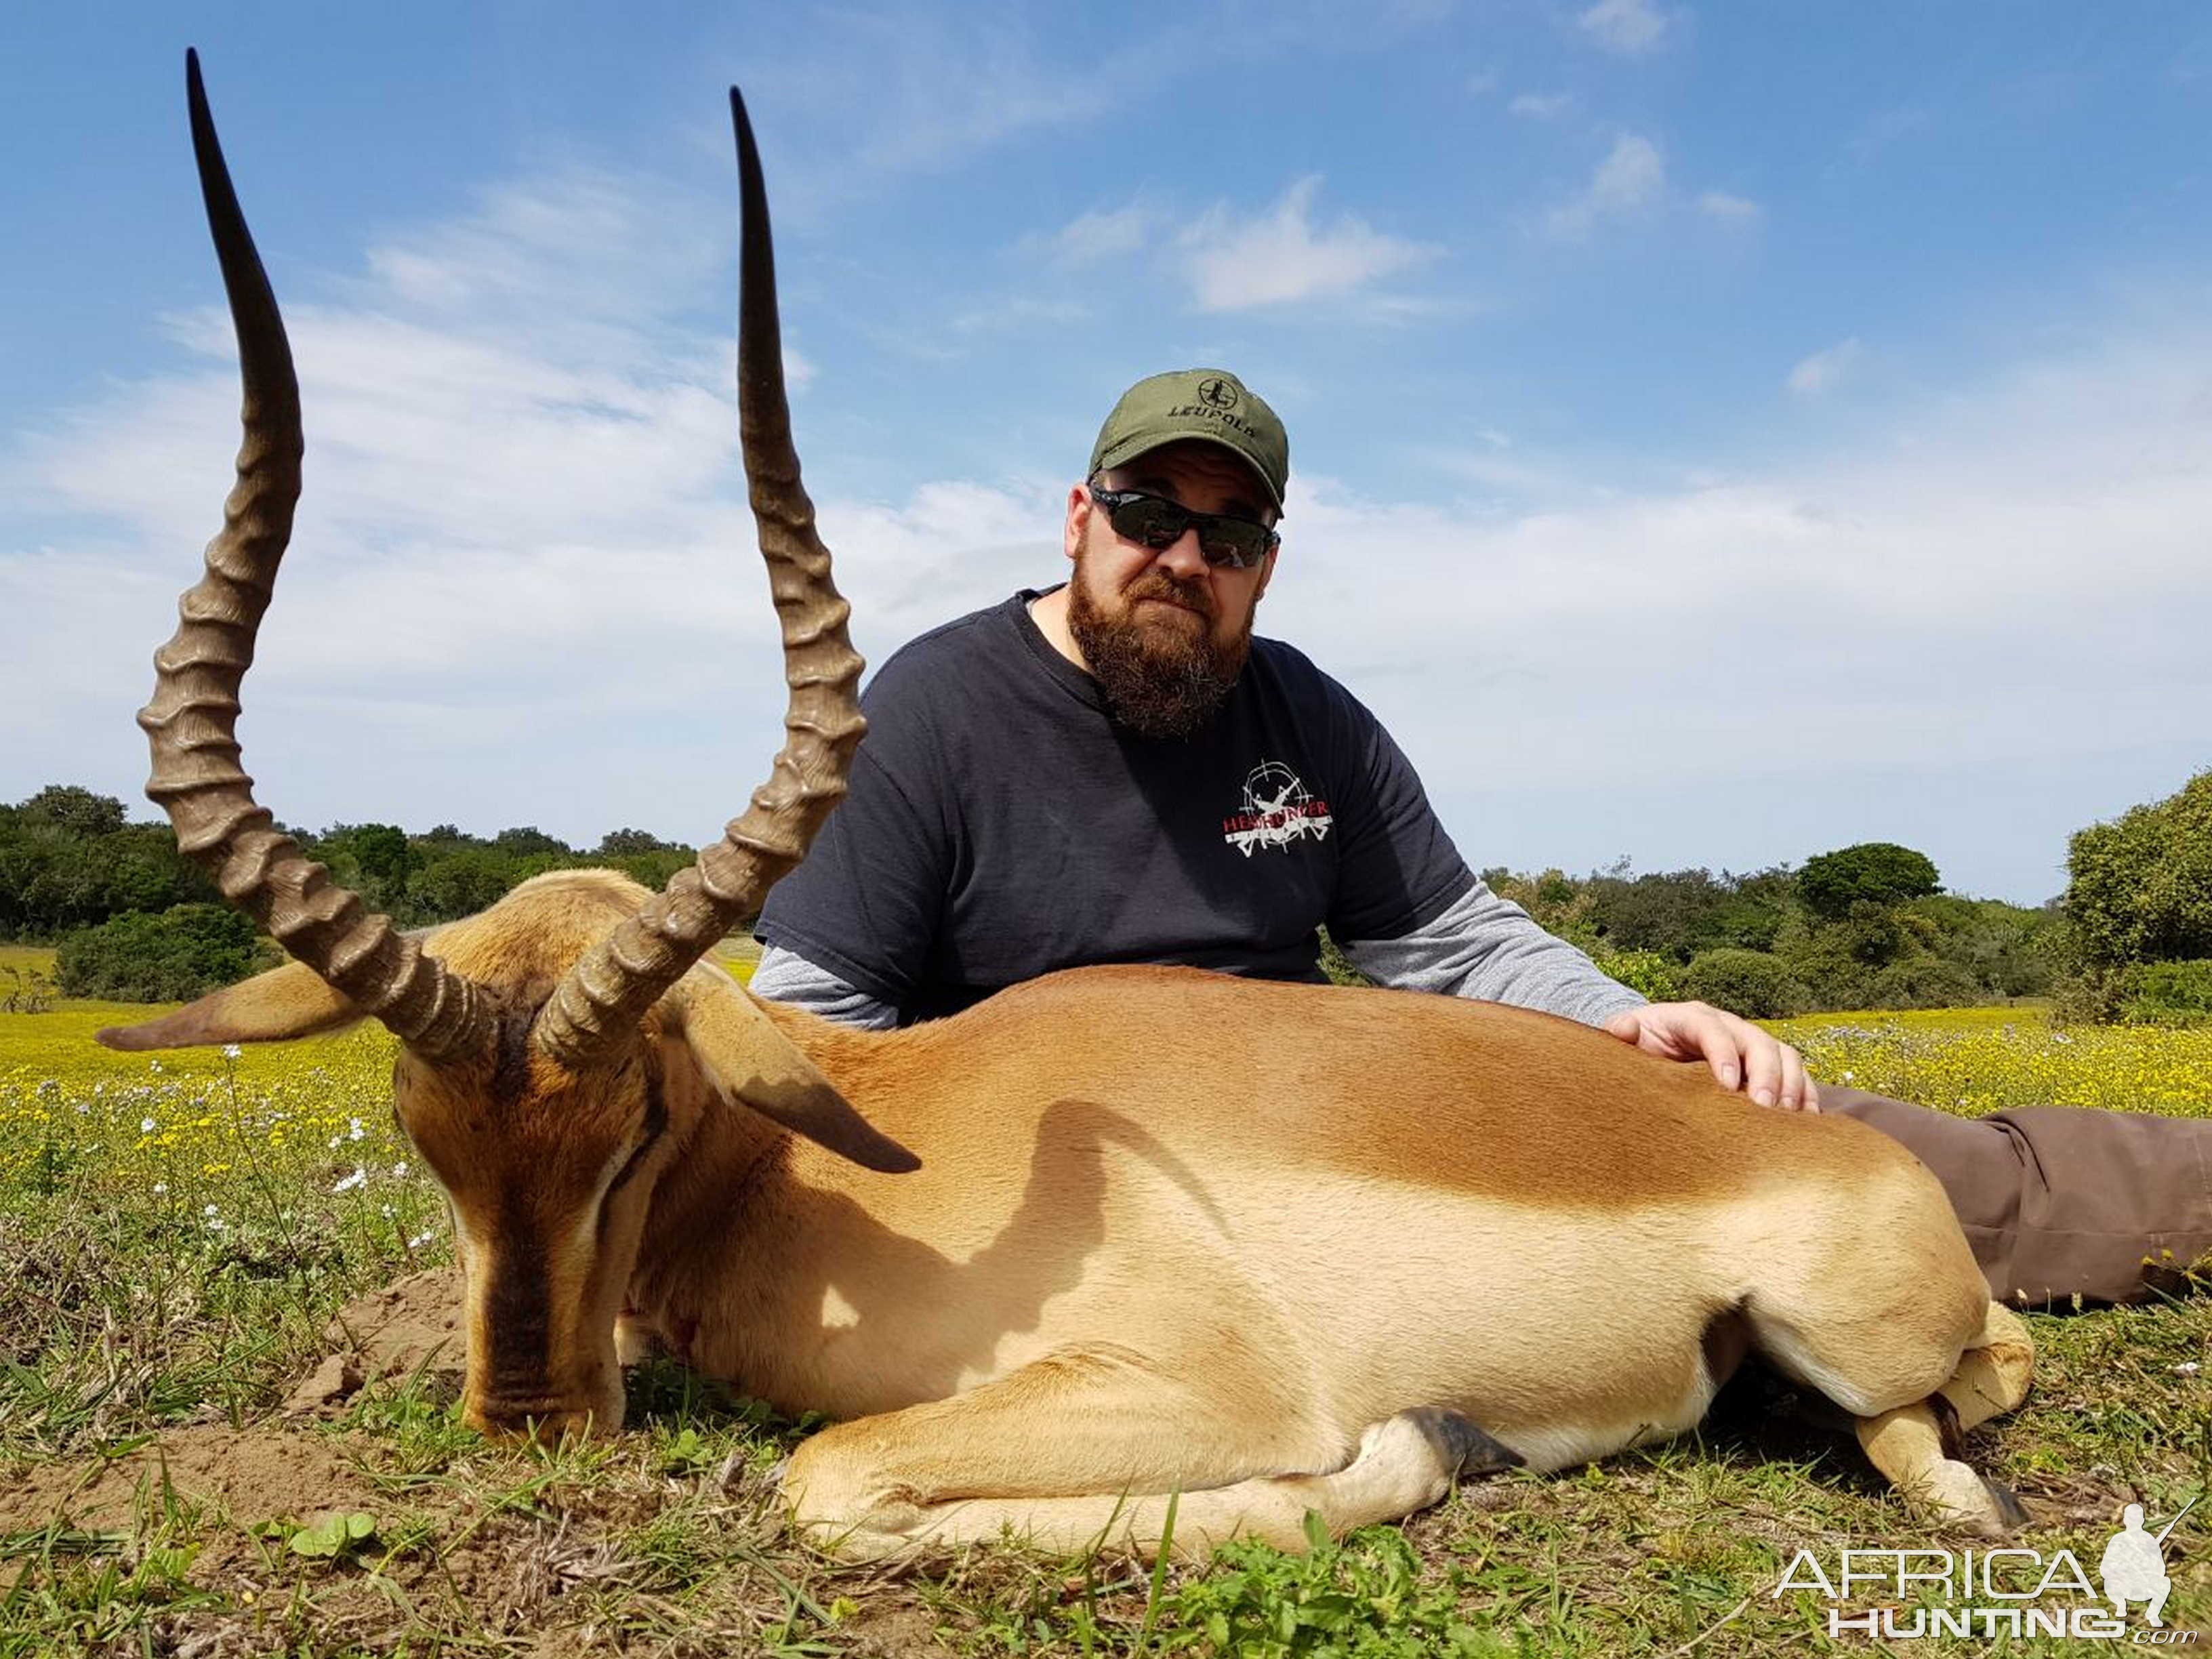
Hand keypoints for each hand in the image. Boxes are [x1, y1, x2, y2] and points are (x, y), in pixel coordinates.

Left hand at [1603, 1001, 1818, 1111]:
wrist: (1657, 1047)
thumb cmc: (1642, 1046)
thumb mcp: (1628, 1037)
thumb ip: (1622, 1032)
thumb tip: (1622, 1029)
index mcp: (1691, 1018)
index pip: (1712, 1029)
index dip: (1723, 1054)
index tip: (1728, 1085)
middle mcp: (1728, 1026)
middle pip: (1757, 1041)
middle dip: (1766, 1073)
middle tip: (1764, 1108)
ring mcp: (1751, 1044)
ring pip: (1784, 1055)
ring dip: (1791, 1085)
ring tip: (1787, 1118)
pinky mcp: (1768, 1065)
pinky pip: (1798, 1075)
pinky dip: (1806, 1096)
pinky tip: (1806, 1123)